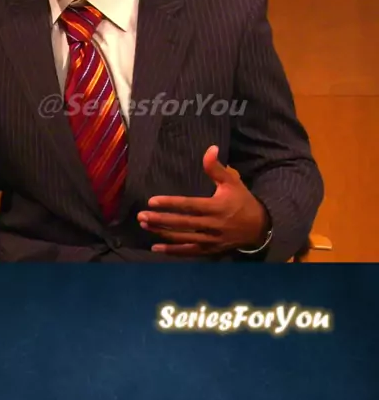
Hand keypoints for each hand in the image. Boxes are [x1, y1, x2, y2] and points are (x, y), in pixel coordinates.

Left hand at [137, 145, 269, 256]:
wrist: (258, 227)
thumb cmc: (242, 201)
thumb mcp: (232, 182)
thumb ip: (217, 167)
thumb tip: (210, 148)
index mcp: (216, 207)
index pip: (189, 205)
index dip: (170, 203)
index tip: (152, 201)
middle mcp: (212, 225)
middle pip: (181, 223)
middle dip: (160, 219)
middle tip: (141, 216)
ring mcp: (210, 240)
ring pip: (182, 238)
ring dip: (162, 233)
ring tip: (145, 225)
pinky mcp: (209, 250)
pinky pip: (188, 252)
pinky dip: (172, 251)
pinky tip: (156, 248)